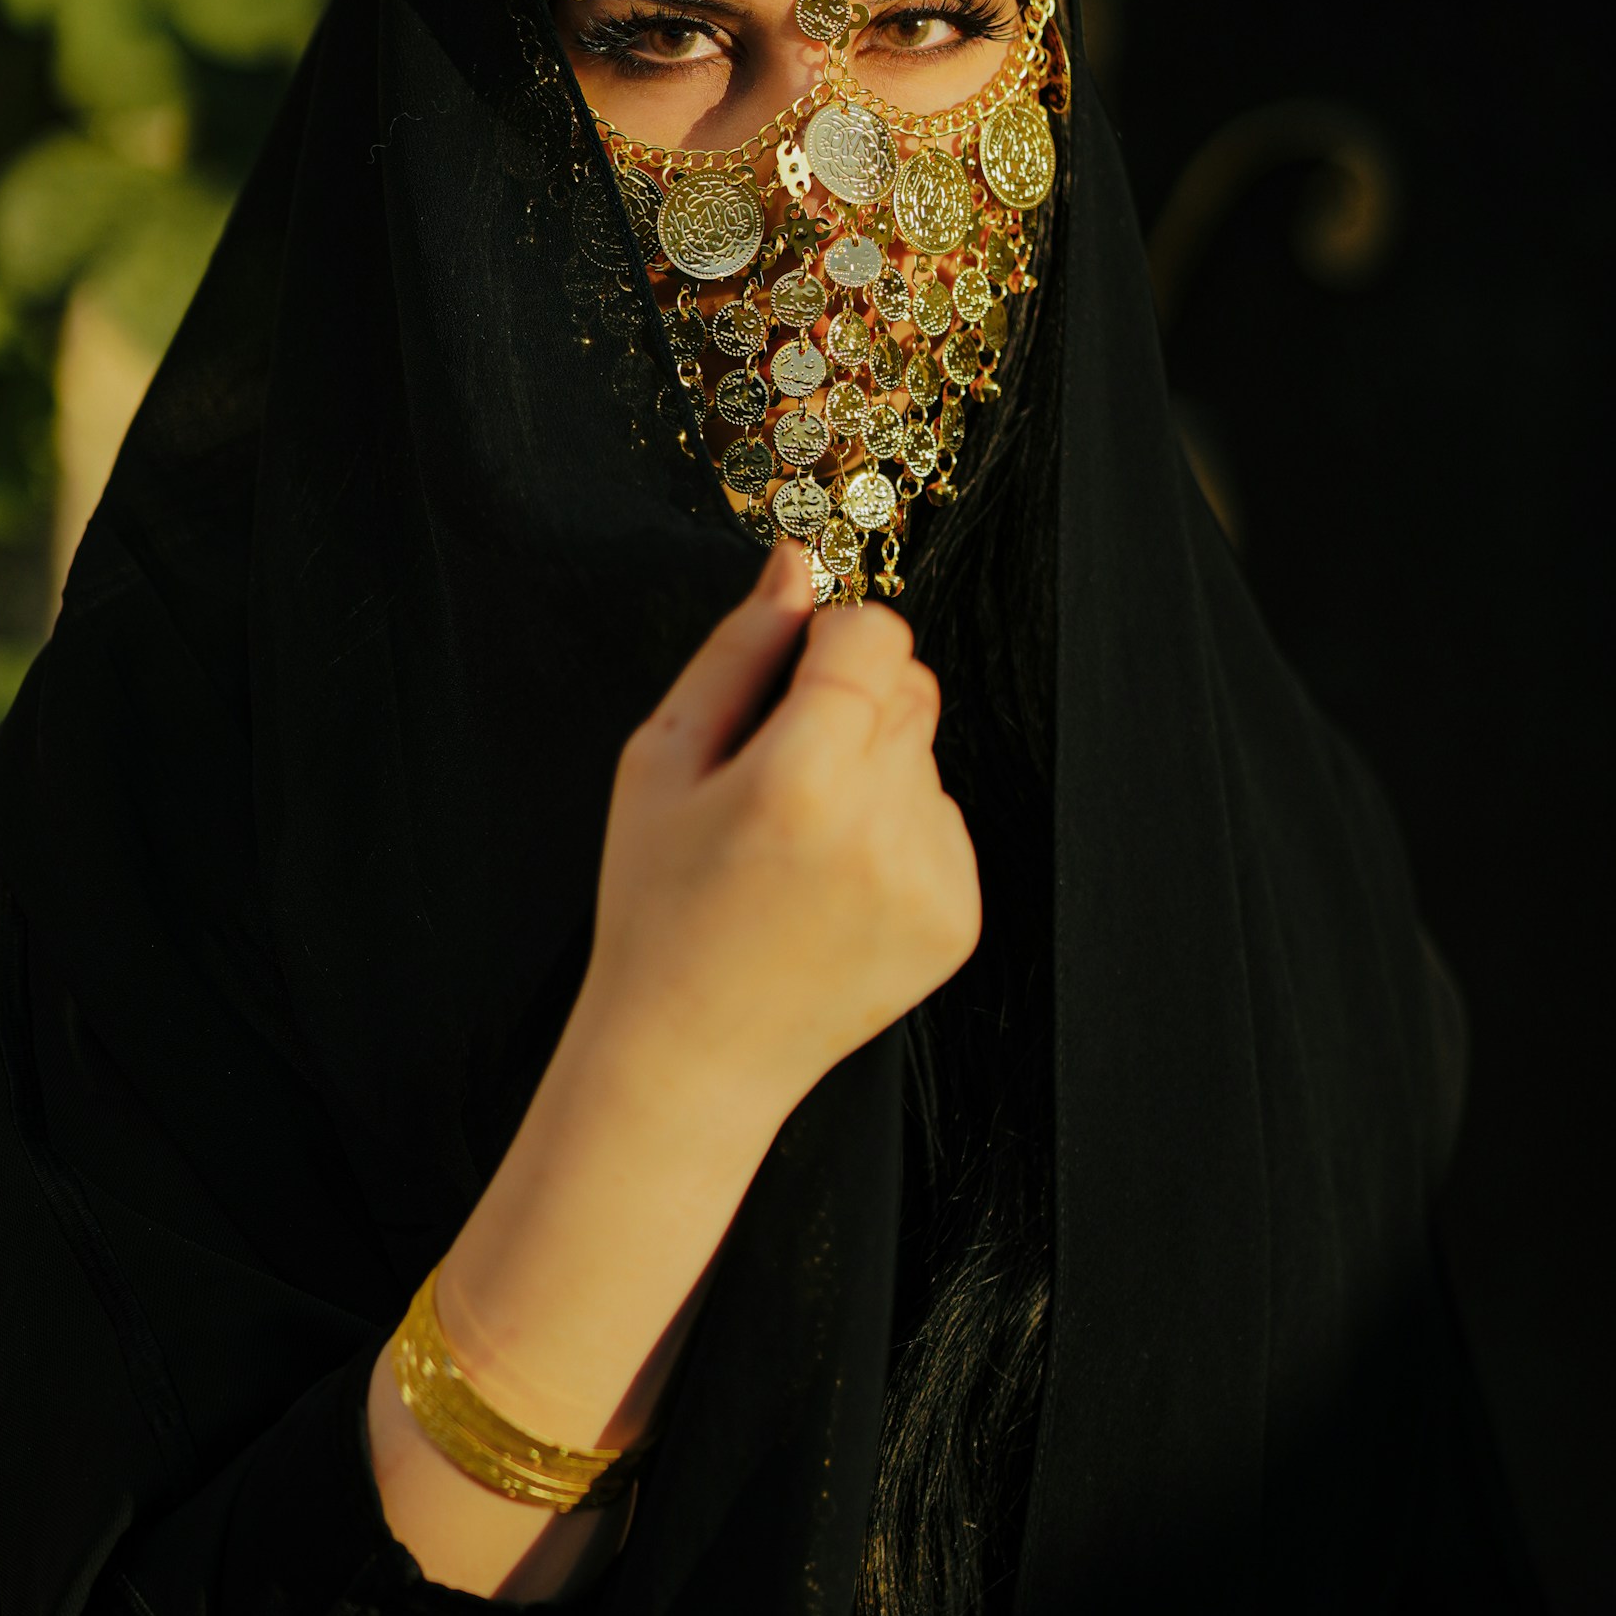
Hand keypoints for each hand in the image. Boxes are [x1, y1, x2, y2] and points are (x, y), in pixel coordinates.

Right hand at [583, 539, 980, 1129]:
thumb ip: (739, 651)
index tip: (792, 677)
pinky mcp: (956, 917)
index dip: (831, 641)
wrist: (692, 1054)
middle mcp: (880, 826)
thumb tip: (797, 562)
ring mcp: (929, 877)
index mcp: (800, 778)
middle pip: (912, 686)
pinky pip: (942, 823)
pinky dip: (895, 836)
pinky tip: (831, 888)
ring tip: (798, 848)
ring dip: (874, 774)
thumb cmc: (658, 904)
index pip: (876, 634)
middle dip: (853, 704)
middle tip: (780, 776)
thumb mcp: (663, 762)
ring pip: (926, 756)